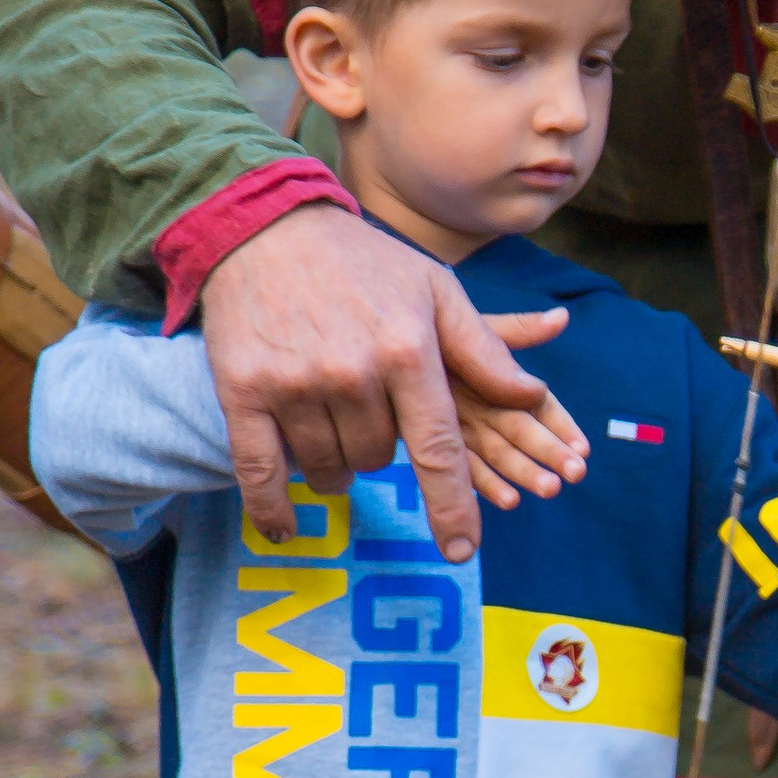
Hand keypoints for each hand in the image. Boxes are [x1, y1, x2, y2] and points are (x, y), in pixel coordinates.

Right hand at [198, 203, 587, 557]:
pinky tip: (284, 528)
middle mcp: (354, 373)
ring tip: (332, 423)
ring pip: (331, 469)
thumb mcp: (435, 292)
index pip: (440, 451)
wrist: (265, 228)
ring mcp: (295, 385)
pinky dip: (274, 509)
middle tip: (368, 407)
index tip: (462, 549)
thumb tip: (534, 397)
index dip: (453, 507)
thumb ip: (484, 350)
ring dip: (336, 465)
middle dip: (383, 447)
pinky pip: (263, 473)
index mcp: (409, 352)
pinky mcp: (244, 392)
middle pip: (382, 460)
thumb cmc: (364, 264)